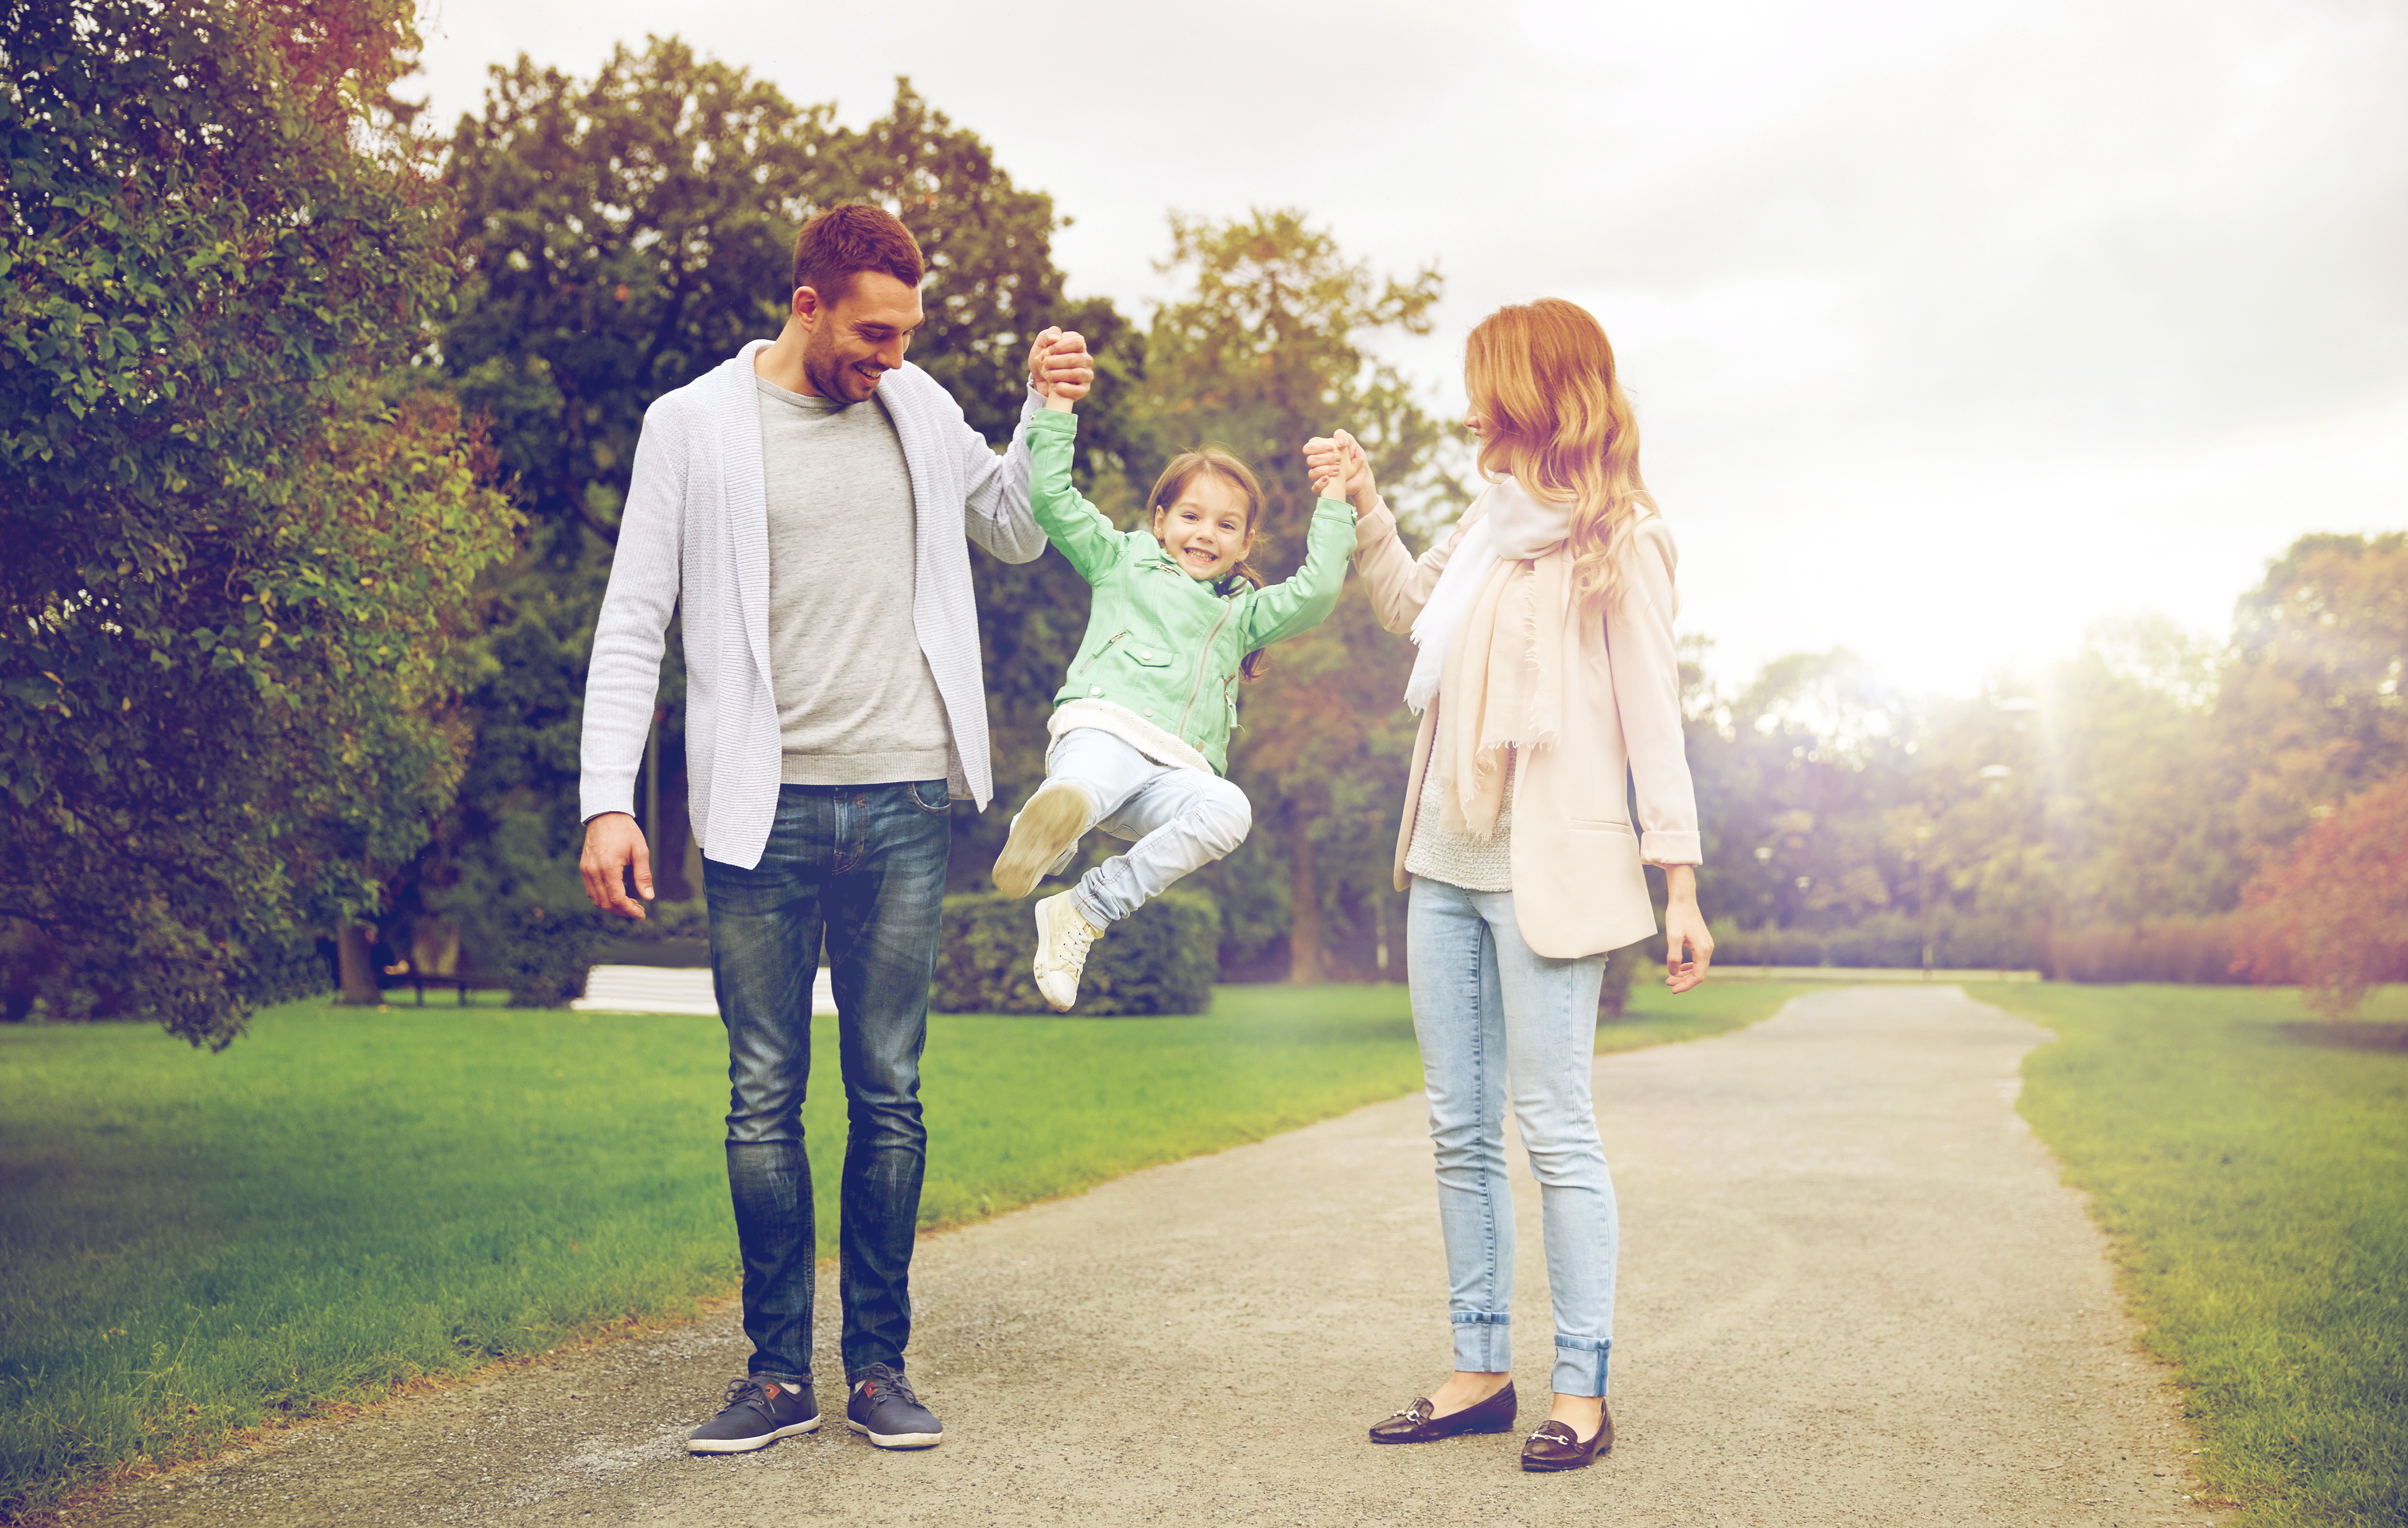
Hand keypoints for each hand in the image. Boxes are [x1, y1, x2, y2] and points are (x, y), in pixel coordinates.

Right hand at [580, 812, 653, 918]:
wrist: (606, 815)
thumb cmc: (625, 831)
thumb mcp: (640, 851)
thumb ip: (643, 876)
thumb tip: (649, 897)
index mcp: (609, 867)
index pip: (617, 899)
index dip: (630, 910)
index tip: (641, 914)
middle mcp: (593, 871)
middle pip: (605, 903)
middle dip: (622, 911)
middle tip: (638, 910)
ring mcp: (586, 870)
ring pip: (596, 899)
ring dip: (612, 906)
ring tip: (629, 903)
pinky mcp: (584, 868)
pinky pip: (591, 890)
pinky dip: (603, 897)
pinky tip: (617, 894)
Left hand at [1029, 326, 1093, 406]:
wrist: (1040, 380)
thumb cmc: (1044, 358)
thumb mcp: (1041, 343)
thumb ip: (1048, 335)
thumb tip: (1056, 338)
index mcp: (1078, 344)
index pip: (1077, 342)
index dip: (1061, 346)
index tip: (1049, 350)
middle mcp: (1086, 359)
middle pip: (1075, 359)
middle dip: (1055, 362)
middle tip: (1045, 364)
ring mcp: (1087, 375)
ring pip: (1076, 374)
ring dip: (1057, 375)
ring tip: (1048, 375)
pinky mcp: (1084, 389)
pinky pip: (1078, 390)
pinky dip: (1063, 388)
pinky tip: (1054, 386)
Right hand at [1304, 430, 1377, 511]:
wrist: (1362, 475)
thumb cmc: (1354, 458)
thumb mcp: (1351, 443)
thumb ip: (1343, 436)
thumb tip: (1339, 444)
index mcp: (1320, 451)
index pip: (1309, 447)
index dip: (1318, 447)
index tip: (1332, 449)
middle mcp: (1317, 464)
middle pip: (1310, 460)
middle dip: (1323, 458)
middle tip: (1338, 459)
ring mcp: (1319, 477)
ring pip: (1312, 473)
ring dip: (1326, 469)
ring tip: (1338, 469)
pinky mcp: (1323, 488)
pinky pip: (1315, 488)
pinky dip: (1321, 483)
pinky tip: (1329, 479)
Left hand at [1662, 871, 1712, 992]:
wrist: (1683, 900)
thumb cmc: (1677, 917)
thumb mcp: (1673, 937)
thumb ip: (1673, 956)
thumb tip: (1673, 973)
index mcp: (1703, 950)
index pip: (1698, 976)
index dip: (1686, 985)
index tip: (1673, 989)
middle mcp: (1708, 949)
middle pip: (1698, 973)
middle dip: (1684, 981)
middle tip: (1667, 983)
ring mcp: (1706, 945)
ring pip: (1697, 967)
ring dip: (1685, 974)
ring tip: (1670, 977)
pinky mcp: (1701, 941)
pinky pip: (1697, 959)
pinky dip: (1688, 966)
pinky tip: (1679, 967)